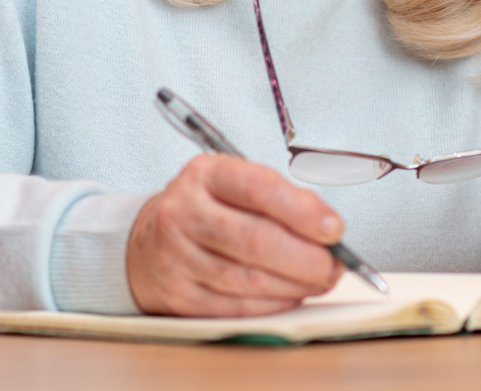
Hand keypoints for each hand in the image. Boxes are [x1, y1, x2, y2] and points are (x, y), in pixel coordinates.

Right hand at [126, 154, 344, 315]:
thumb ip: (281, 198)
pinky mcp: (178, 295)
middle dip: (306, 258)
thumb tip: (327, 227)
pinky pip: (235, 307)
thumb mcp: (235, 184)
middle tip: (334, 265)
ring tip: (320, 280)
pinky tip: (290, 296)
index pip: (259, 188)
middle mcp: (184, 213)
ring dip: (295, 285)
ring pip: (248, 279)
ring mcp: (176, 257)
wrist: (145, 242)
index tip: (334, 228)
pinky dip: (272, 304)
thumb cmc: (206, 209)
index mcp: (205, 174)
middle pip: (255, 240)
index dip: (303, 212)